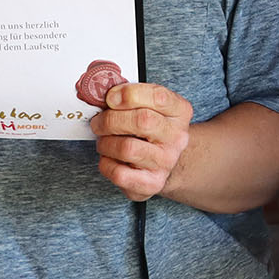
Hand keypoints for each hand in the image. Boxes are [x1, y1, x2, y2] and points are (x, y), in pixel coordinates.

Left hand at [90, 83, 192, 201]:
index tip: (111, 97)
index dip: (129, 94)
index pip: (158, 97)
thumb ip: (132, 97)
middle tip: (98, 123)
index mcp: (180, 112)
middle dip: (110, 120)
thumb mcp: (149, 107)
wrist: (161, 161)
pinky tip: (109, 159)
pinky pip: (119, 173)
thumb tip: (106, 95)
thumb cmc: (149, 129)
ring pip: (127, 148)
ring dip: (105, 143)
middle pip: (142, 121)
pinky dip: (106, 164)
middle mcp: (177, 137)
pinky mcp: (152, 183)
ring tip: (104, 142)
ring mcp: (166, 161)